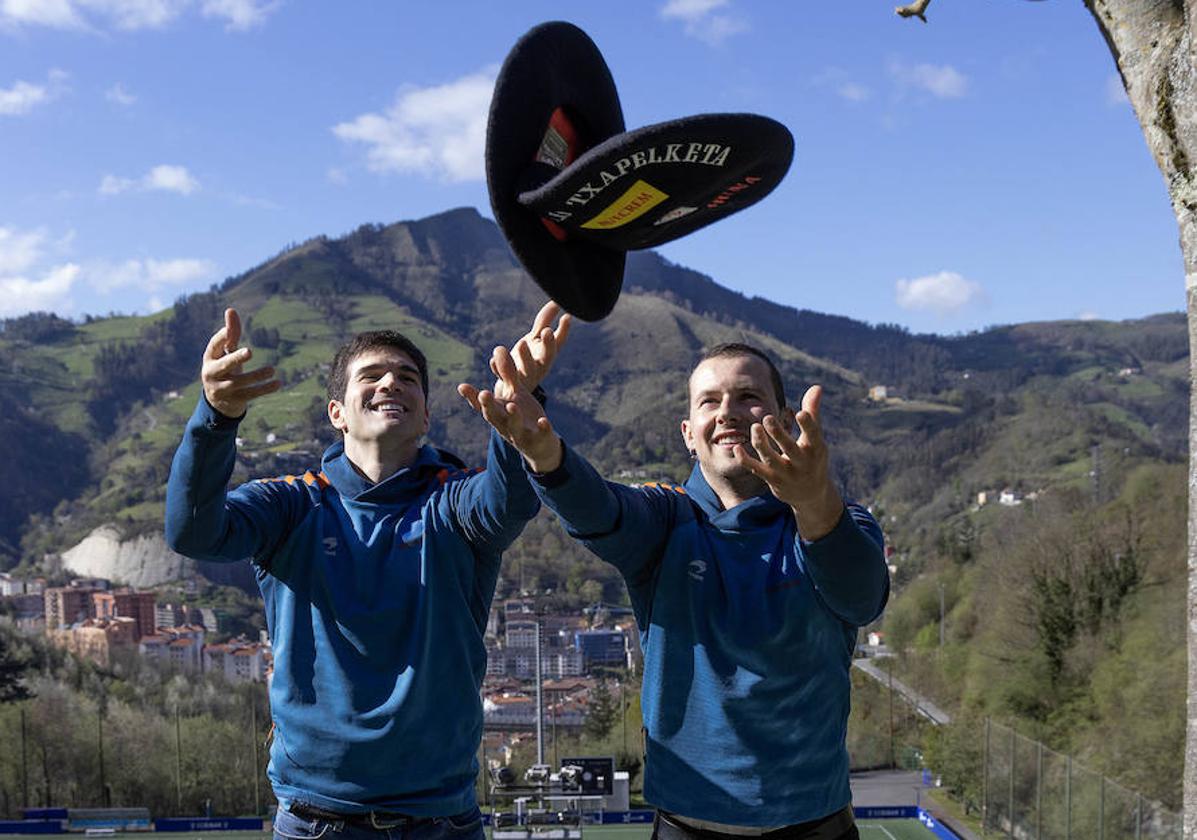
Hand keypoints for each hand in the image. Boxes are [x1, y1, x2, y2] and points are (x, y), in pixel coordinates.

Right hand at [201, 308, 281, 417]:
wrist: (218, 402)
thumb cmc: (224, 369)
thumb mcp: (226, 352)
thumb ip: (231, 334)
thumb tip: (230, 309)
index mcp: (210, 358)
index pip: (214, 346)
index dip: (221, 338)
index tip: (229, 330)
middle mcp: (212, 374)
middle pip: (225, 366)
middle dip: (236, 359)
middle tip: (250, 352)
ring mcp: (222, 389)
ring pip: (239, 382)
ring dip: (256, 376)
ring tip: (272, 369)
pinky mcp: (233, 400)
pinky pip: (250, 395)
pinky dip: (264, 389)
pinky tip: (278, 383)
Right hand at [459, 346, 561, 472]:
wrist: (540, 445)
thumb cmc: (522, 415)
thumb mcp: (515, 393)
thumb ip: (507, 373)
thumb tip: (499, 348)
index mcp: (498, 413)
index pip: (481, 405)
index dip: (471, 397)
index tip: (462, 386)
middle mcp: (505, 425)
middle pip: (493, 416)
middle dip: (488, 405)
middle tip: (483, 393)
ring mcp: (521, 434)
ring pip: (514, 426)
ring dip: (513, 417)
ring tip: (512, 406)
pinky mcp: (539, 439)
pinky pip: (540, 434)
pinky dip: (541, 428)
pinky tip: (543, 420)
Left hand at [492, 301, 570, 399]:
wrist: (512, 390)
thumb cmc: (527, 359)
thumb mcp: (535, 339)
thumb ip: (545, 320)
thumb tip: (557, 300)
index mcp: (547, 356)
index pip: (558, 343)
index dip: (564, 331)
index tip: (566, 317)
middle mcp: (538, 367)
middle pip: (547, 357)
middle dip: (548, 344)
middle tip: (547, 331)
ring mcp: (524, 376)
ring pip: (526, 369)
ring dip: (525, 357)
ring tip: (522, 342)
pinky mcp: (507, 382)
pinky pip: (502, 375)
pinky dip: (497, 368)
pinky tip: (493, 360)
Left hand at [733, 385, 843, 539]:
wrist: (811, 494)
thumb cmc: (812, 458)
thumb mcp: (815, 438)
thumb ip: (813, 412)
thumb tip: (816, 386)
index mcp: (815, 449)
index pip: (813, 436)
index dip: (808, 425)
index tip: (800, 413)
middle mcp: (802, 463)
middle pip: (790, 448)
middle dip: (779, 434)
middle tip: (768, 418)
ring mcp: (787, 474)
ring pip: (771, 459)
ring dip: (761, 444)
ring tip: (755, 427)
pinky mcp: (773, 481)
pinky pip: (757, 470)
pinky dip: (745, 460)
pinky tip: (736, 448)